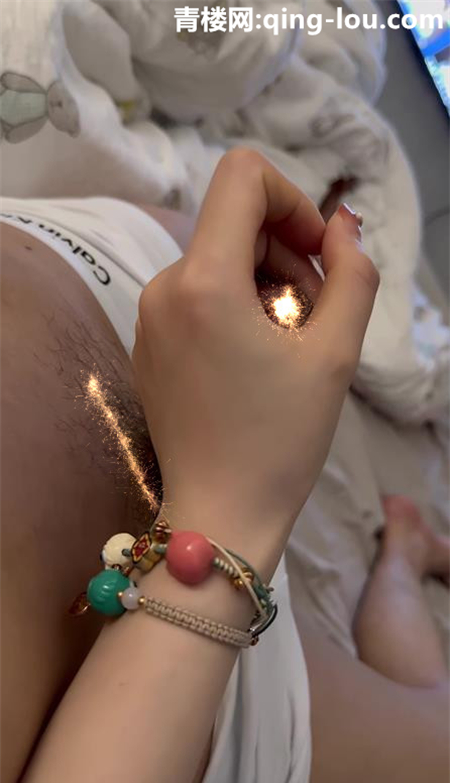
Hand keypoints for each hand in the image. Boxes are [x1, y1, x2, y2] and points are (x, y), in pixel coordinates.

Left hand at [133, 149, 378, 563]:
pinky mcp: (147, 342)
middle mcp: (162, 287)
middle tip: (315, 317)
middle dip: (287, 253)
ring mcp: (148, 316)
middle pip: (234, 222)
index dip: (293, 200)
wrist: (219, 513)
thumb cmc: (280, 440)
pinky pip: (197, 295)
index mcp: (203, 281)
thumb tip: (343, 225)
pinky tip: (255, 360)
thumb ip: (352, 274)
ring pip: (219, 260)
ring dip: (265, 284)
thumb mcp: (335, 354)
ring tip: (290, 344)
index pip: (241, 176)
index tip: (318, 255)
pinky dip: (235, 307)